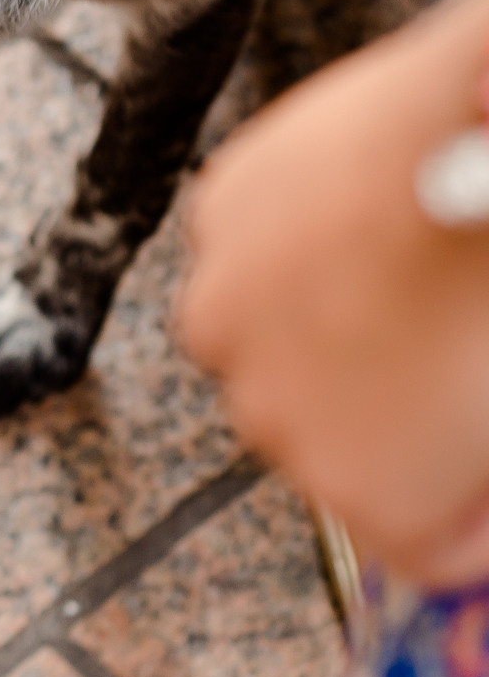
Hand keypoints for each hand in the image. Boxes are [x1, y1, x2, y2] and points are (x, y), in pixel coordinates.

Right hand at [179, 0, 488, 585]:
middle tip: (454, 357)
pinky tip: (369, 216)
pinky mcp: (214, 223)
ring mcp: (227, 318)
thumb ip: (476, 455)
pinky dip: (301, 248)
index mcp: (369, 490)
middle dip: (389, 414)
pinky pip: (256, 256)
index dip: (470, 512)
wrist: (470, 128)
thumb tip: (470, 470)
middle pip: (331, 443)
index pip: (424, 549)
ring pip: (277, 344)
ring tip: (405, 277)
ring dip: (328, 328)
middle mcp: (270, 420)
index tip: (487, 477)